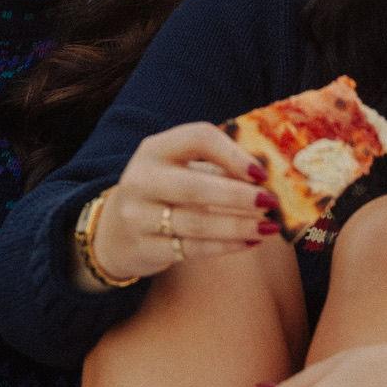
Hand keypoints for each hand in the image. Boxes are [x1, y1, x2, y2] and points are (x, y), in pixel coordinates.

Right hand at [89, 123, 279, 282]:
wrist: (115, 231)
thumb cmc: (163, 193)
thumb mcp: (179, 169)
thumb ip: (216, 168)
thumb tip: (269, 176)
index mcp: (154, 149)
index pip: (197, 138)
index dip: (232, 153)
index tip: (261, 172)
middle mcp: (141, 179)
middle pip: (194, 186)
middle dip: (238, 195)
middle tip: (271, 202)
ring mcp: (138, 216)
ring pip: (195, 222)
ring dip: (237, 225)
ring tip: (268, 227)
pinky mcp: (144, 247)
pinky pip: (191, 248)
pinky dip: (226, 246)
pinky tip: (249, 242)